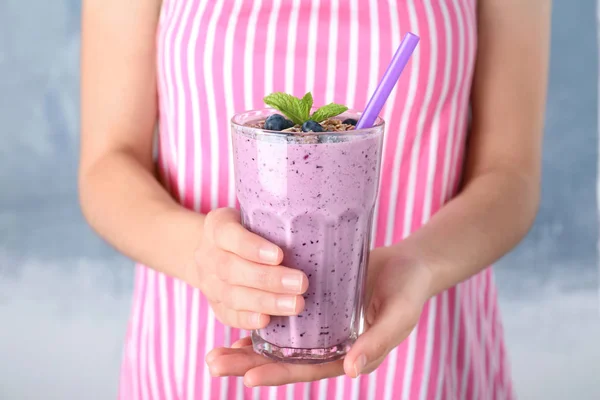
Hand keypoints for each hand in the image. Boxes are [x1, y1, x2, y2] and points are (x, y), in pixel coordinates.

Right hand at [188, 208, 307, 330]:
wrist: (212, 250)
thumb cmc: (245, 230)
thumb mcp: (252, 216)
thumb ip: (274, 222)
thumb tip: (316, 229)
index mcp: (216, 227)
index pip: (229, 234)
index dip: (253, 247)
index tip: (280, 255)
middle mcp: (207, 255)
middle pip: (232, 269)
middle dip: (268, 279)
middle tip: (300, 284)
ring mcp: (207, 283)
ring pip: (232, 295)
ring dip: (265, 302)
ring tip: (295, 304)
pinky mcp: (214, 305)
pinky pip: (227, 315)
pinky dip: (247, 320)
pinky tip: (267, 321)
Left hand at [204, 247, 432, 385]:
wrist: (408, 264)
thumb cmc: (408, 290)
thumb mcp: (399, 315)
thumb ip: (378, 342)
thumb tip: (350, 371)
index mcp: (348, 355)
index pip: (309, 370)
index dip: (280, 373)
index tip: (249, 376)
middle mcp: (329, 346)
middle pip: (284, 360)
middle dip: (249, 364)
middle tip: (214, 363)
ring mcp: (320, 327)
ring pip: (279, 341)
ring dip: (247, 346)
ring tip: (214, 350)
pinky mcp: (315, 305)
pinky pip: (284, 317)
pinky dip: (261, 320)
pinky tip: (237, 318)